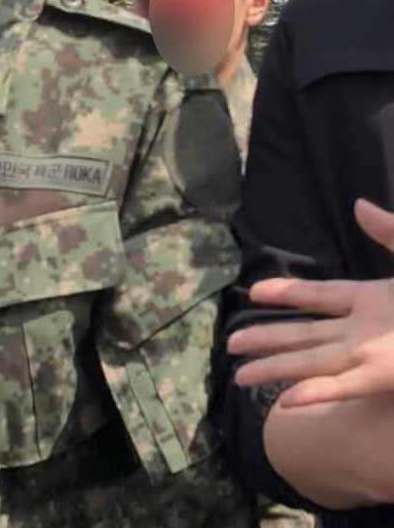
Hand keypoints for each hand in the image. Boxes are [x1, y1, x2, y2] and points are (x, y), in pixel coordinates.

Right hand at [228, 198, 393, 406]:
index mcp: (371, 300)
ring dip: (275, 369)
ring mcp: (371, 356)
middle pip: (303, 334)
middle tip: (230, 343)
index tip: (253, 292)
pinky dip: (314, 395)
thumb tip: (358, 205)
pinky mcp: (383, 376)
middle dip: (266, 339)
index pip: (317, 295)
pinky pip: (342, 388)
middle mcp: (362, 330)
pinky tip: (285, 402)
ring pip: (310, 362)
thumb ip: (390, 231)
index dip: (285, 293)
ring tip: (238, 375)